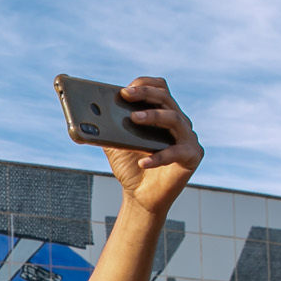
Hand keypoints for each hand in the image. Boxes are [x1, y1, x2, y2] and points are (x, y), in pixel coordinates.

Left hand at [103, 77, 202, 214]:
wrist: (140, 196)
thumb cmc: (130, 166)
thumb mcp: (115, 144)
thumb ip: (107, 129)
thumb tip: (89, 114)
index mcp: (162, 113)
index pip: (159, 88)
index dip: (144, 85)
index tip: (124, 90)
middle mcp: (179, 121)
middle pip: (166, 98)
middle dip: (145, 94)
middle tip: (126, 95)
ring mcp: (188, 138)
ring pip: (174, 118)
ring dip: (153, 116)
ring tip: (134, 118)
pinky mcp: (192, 156)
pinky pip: (177, 152)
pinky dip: (159, 157)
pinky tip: (142, 161)